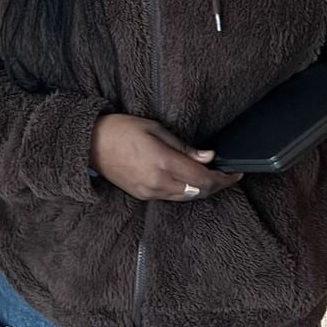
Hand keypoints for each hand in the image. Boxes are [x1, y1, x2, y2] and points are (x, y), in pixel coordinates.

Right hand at [90, 114, 243, 201]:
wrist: (90, 143)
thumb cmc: (121, 129)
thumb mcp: (155, 129)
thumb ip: (184, 147)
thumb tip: (208, 157)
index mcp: (163, 162)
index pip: (204, 178)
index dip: (224, 178)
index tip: (236, 173)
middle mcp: (158, 182)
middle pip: (199, 192)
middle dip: (217, 185)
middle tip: (227, 175)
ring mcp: (149, 191)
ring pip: (187, 197)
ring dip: (202, 189)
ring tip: (211, 177)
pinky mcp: (142, 195)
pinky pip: (172, 197)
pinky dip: (186, 191)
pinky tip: (188, 180)